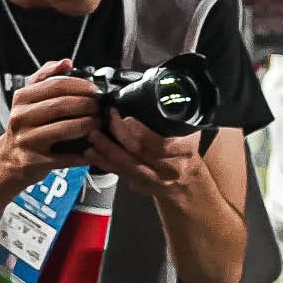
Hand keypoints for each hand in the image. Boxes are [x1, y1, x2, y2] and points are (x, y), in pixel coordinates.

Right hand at [2, 60, 101, 178]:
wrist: (9, 158)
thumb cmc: (26, 125)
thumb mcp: (29, 97)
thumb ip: (47, 76)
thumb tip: (66, 63)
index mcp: (22, 98)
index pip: (56, 85)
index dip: (81, 86)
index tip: (95, 90)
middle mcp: (21, 118)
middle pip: (62, 105)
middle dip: (88, 105)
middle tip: (100, 107)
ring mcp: (27, 140)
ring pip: (66, 128)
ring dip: (89, 125)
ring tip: (98, 123)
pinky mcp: (36, 160)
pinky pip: (67, 154)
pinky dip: (84, 150)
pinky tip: (92, 146)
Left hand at [84, 113, 207, 199]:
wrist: (188, 182)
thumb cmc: (187, 153)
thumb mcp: (191, 133)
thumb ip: (175, 119)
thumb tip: (156, 97)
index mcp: (183, 151)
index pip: (159, 144)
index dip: (140, 132)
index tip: (126, 118)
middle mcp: (168, 168)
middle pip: (138, 152)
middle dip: (118, 134)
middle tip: (106, 118)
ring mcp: (153, 179)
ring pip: (125, 164)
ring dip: (106, 149)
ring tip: (93, 135)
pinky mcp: (139, 185)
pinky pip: (118, 173)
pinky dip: (103, 162)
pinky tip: (91, 153)